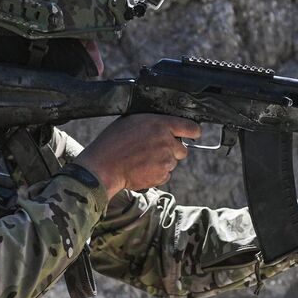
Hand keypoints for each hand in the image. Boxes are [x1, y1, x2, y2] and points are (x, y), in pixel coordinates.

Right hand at [73, 114, 202, 197]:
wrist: (104, 166)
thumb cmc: (112, 142)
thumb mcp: (131, 121)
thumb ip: (152, 123)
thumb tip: (161, 125)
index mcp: (160, 124)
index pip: (191, 127)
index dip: (193, 132)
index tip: (192, 134)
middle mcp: (167, 142)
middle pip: (183, 149)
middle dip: (172, 151)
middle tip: (154, 151)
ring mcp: (166, 160)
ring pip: (172, 163)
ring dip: (162, 163)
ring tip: (142, 160)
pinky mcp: (162, 175)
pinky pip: (165, 175)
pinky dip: (156, 174)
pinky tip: (141, 169)